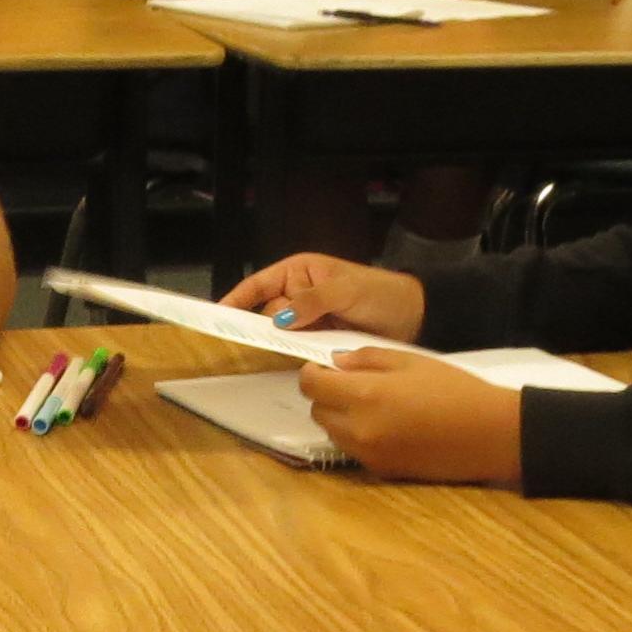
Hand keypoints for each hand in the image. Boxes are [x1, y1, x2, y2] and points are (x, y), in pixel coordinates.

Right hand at [220, 252, 426, 338]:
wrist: (414, 316)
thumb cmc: (380, 292)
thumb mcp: (346, 289)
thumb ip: (313, 301)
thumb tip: (279, 318)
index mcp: (299, 272)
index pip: (259, 284)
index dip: (237, 299)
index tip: (216, 314)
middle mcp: (298, 296)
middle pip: (267, 314)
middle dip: (269, 325)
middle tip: (278, 336)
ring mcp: (308, 321)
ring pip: (281, 335)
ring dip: (285, 343)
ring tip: (296, 348)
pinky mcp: (319, 342)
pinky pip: (299, 350)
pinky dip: (299, 355)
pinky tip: (304, 360)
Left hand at [302, 349, 523, 483]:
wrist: (490, 434)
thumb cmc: (455, 389)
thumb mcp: (411, 361)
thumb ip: (367, 359)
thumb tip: (336, 363)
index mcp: (364, 395)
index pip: (311, 386)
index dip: (312, 373)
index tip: (326, 368)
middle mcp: (358, 429)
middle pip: (317, 411)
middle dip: (326, 395)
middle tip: (351, 384)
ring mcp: (368, 454)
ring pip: (331, 433)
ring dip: (339, 417)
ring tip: (369, 405)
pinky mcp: (381, 471)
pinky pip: (352, 450)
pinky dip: (356, 436)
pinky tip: (385, 426)